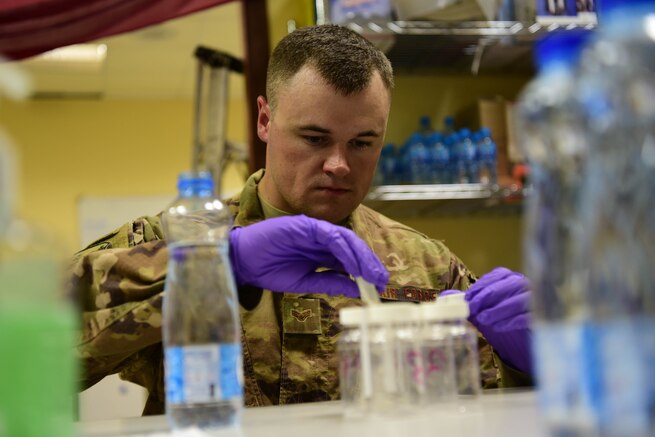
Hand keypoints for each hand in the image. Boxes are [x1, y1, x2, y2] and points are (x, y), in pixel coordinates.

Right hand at [228, 215, 388, 297]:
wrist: (244, 261)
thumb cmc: (271, 270)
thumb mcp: (306, 282)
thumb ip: (331, 283)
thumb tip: (357, 290)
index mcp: (322, 251)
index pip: (350, 258)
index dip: (366, 269)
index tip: (379, 285)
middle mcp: (321, 239)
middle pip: (352, 247)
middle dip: (368, 263)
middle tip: (381, 280)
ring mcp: (313, 229)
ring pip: (345, 238)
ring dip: (360, 255)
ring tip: (371, 273)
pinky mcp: (304, 224)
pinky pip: (329, 234)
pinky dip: (342, 247)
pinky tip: (351, 262)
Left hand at [465, 267, 531, 373]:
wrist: (523, 338)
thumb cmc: (501, 318)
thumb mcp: (482, 309)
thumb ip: (466, 301)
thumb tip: (444, 297)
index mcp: (511, 278)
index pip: (498, 275)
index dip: (482, 286)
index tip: (468, 298)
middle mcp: (526, 285)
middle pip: (510, 284)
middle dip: (489, 296)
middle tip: (473, 309)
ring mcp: (536, 299)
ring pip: (519, 299)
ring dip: (499, 309)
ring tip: (483, 320)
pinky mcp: (541, 316)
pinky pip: (528, 316)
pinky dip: (512, 321)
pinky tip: (498, 327)